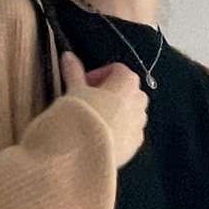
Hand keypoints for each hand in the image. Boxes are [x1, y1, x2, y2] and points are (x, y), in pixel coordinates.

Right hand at [60, 50, 147, 167]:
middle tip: (90, 103)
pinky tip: (101, 138)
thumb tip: (68, 57)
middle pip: (126, 91)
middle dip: (110, 95)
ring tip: (95, 122)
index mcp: (127, 81)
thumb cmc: (82, 115)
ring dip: (115, 114)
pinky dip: (118, 132)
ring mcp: (140, 124)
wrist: (87, 151)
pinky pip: (129, 133)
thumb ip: (74, 72)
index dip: (98, 75)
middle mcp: (139, 101)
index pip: (116, 69)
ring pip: (130, 113)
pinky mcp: (136, 145)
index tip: (83, 85)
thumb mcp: (75, 90)